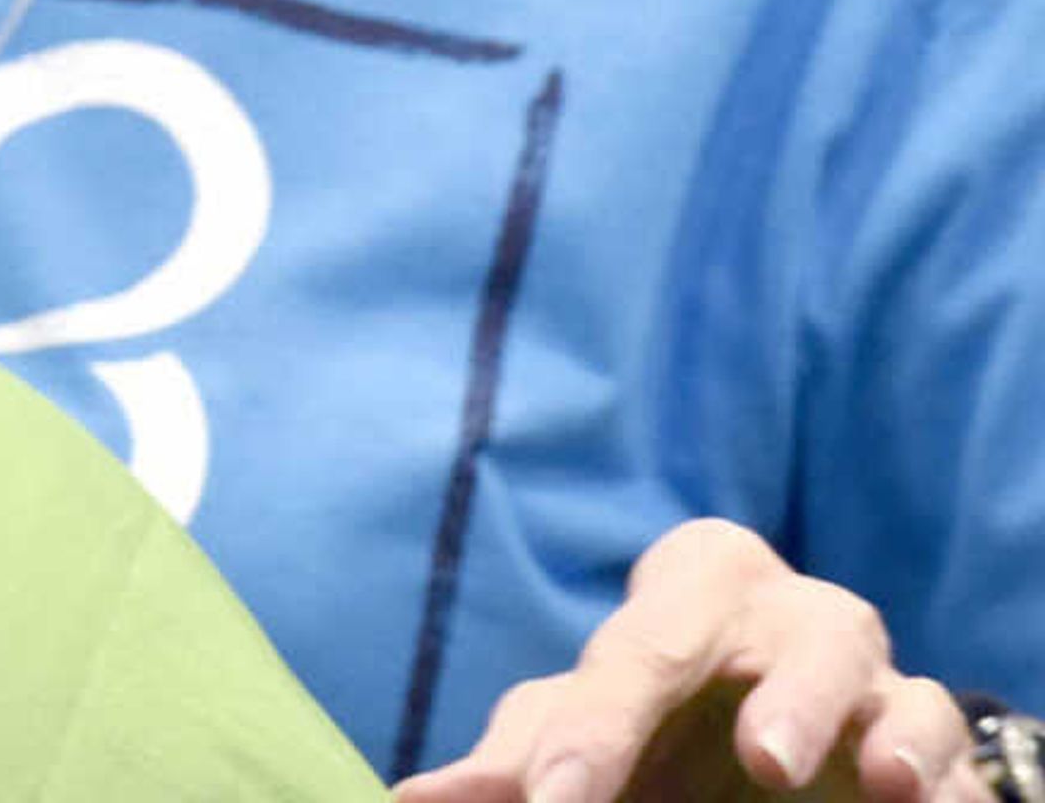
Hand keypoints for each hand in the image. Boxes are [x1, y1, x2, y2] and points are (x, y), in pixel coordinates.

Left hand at [390, 521, 984, 802]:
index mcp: (695, 592)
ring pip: (898, 687)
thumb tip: (415, 800)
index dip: (595, 730)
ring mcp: (875, 681)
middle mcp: (794, 622)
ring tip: (887, 780)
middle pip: (798, 639)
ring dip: (896, 732)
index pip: (635, 655)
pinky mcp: (934, 744)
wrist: (767, 714)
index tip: (554, 799)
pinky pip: (958, 757)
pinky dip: (953, 783)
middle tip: (766, 759)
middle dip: (789, 698)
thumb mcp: (588, 721)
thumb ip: (519, 758)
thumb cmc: (658, 708)